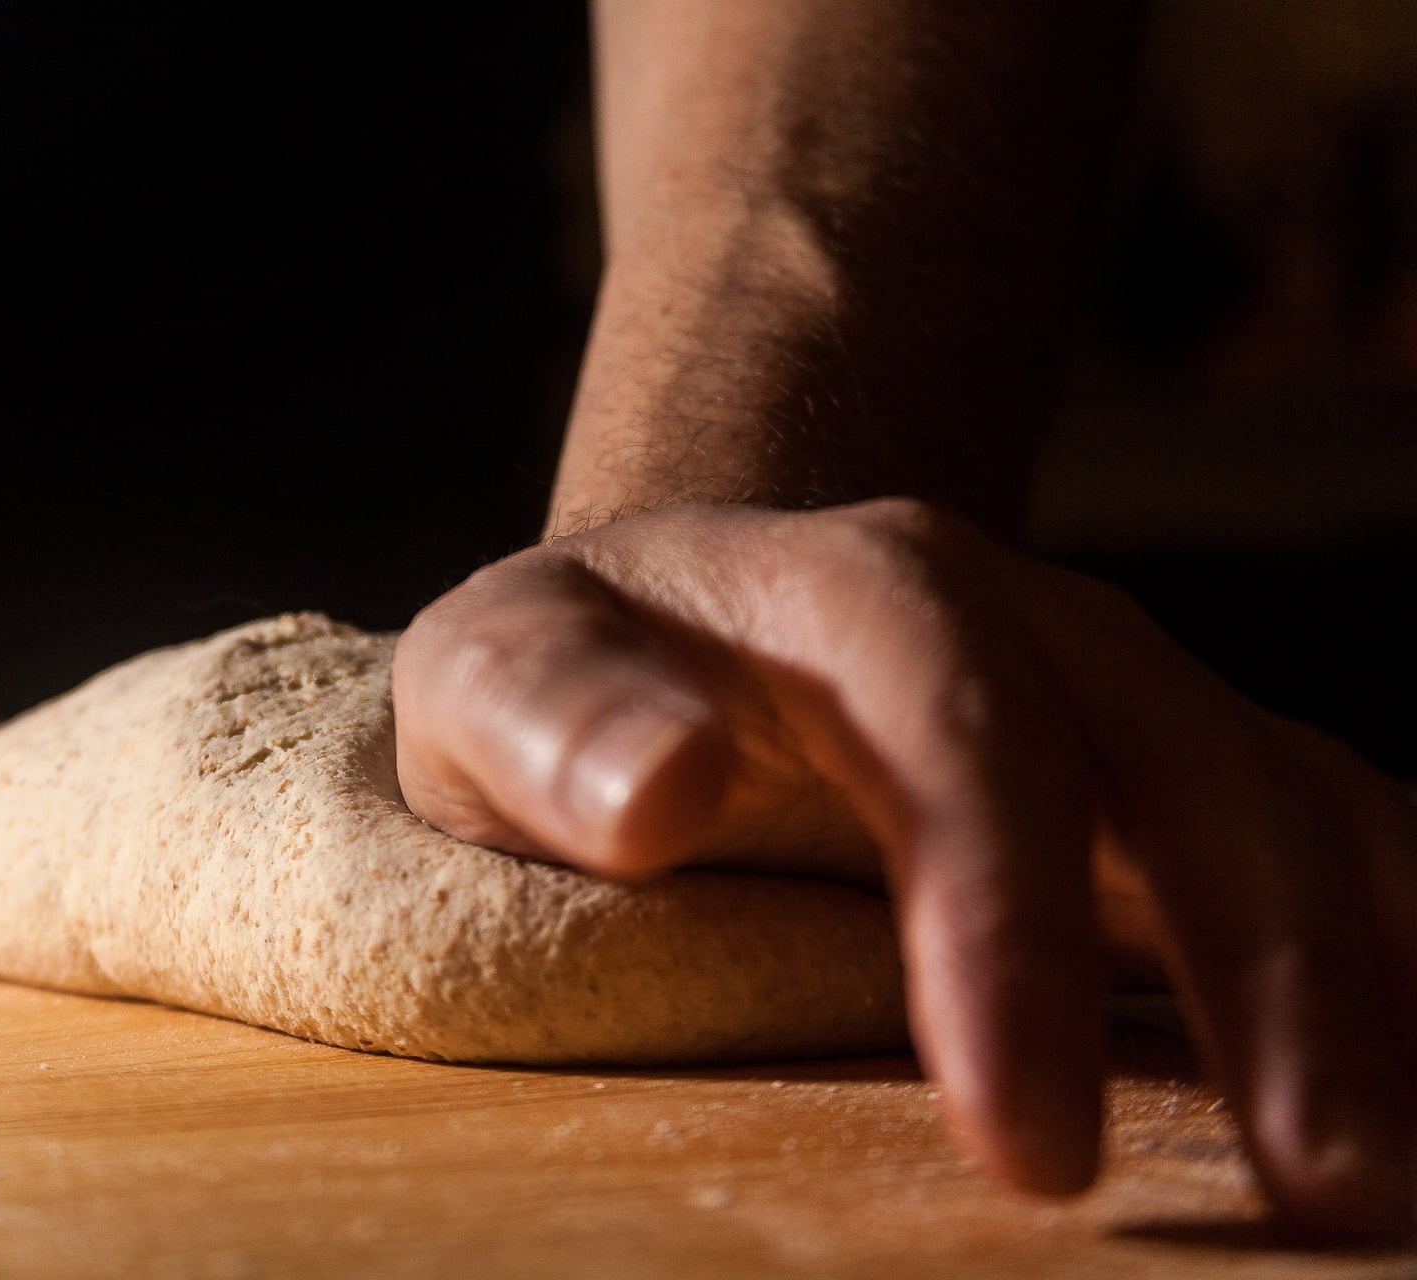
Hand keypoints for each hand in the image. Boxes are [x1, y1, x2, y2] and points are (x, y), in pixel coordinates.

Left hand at [393, 499, 1415, 1237]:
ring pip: (1297, 803)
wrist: (673, 636)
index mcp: (853, 589)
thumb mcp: (493, 681)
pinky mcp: (1170, 787)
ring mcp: (1119, 701)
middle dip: (1271, 972)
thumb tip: (659, 792)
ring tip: (1392, 1186)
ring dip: (1373, 980)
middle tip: (1319, 1195)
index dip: (1014, 915)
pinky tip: (1408, 1081)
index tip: (1029, 1141)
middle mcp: (1025, 626)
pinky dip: (1391, 953)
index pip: (962, 719)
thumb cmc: (566, 687)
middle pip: (1188, 761)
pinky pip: (1328, 845)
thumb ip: (550, 721)